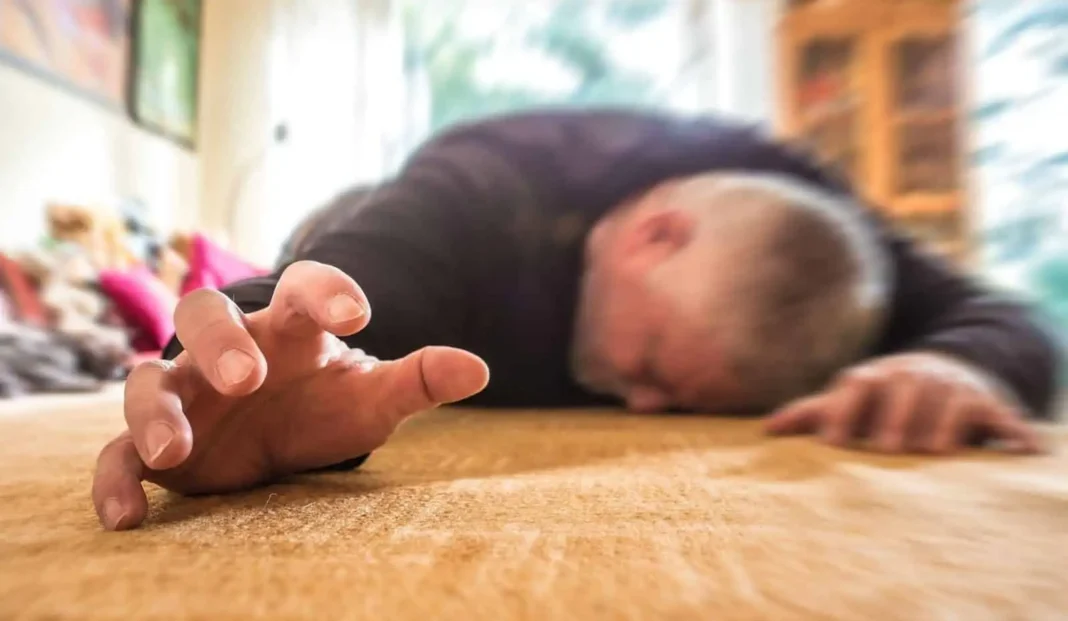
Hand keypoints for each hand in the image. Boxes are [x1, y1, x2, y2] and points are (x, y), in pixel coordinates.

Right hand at [92, 261, 488, 530]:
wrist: (276, 430)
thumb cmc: (323, 402)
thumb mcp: (370, 396)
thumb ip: (417, 380)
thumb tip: (479, 368)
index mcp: (287, 327)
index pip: (300, 288)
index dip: (325, 291)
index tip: (359, 314)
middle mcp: (228, 348)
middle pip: (204, 316)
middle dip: (220, 343)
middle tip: (246, 378)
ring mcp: (185, 392)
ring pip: (148, 380)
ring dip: (157, 410)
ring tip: (176, 450)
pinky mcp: (157, 442)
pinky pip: (118, 452)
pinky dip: (115, 479)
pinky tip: (128, 518)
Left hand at [764, 352, 1042, 454]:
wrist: (947, 371)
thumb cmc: (886, 396)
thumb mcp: (854, 399)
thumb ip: (814, 414)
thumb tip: (766, 430)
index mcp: (876, 375)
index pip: (855, 385)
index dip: (841, 411)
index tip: (831, 444)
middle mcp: (913, 374)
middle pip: (903, 390)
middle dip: (896, 417)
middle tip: (887, 448)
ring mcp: (952, 385)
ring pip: (949, 401)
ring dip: (944, 425)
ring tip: (935, 451)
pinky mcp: (987, 402)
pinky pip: (1004, 416)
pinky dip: (1017, 431)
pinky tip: (1028, 451)